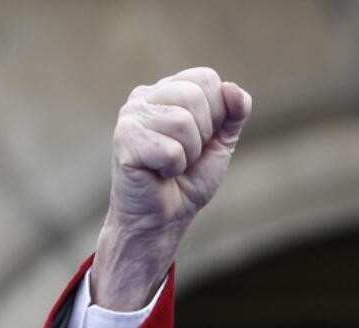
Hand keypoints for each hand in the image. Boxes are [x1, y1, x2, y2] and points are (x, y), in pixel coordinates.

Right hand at [91, 67, 251, 309]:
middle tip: (187, 155)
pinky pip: (170, 149)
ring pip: (182, 122)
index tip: (203, 138)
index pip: (207, 79)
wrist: (164, 218)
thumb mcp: (220, 143)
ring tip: (172, 165)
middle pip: (195, 96)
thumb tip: (234, 89)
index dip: (217, 113)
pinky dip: (174, 168)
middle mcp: (144, 96)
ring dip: (188, 153)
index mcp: (167, 91)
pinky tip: (159, 173)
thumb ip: (233, 114)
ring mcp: (130, 116)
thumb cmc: (189, 180)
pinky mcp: (123, 140)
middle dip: (203, 135)